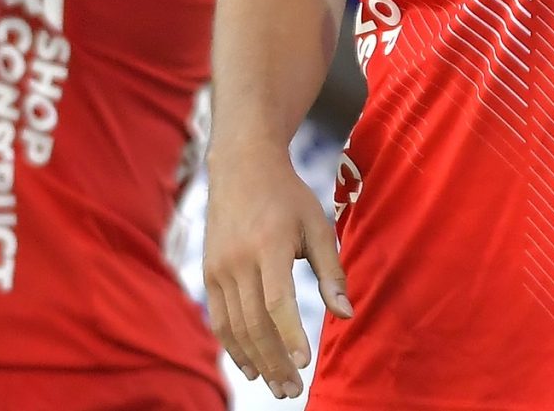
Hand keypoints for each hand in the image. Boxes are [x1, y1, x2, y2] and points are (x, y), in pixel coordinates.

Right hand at [202, 149, 351, 400]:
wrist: (242, 166)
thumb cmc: (288, 196)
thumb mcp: (317, 225)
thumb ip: (331, 272)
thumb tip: (345, 315)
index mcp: (268, 246)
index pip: (277, 302)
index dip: (290, 336)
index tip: (305, 364)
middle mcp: (238, 260)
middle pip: (254, 324)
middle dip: (274, 362)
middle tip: (293, 390)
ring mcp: (218, 268)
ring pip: (234, 328)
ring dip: (255, 362)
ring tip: (277, 386)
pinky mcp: (208, 273)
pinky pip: (219, 320)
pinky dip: (233, 348)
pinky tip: (250, 367)